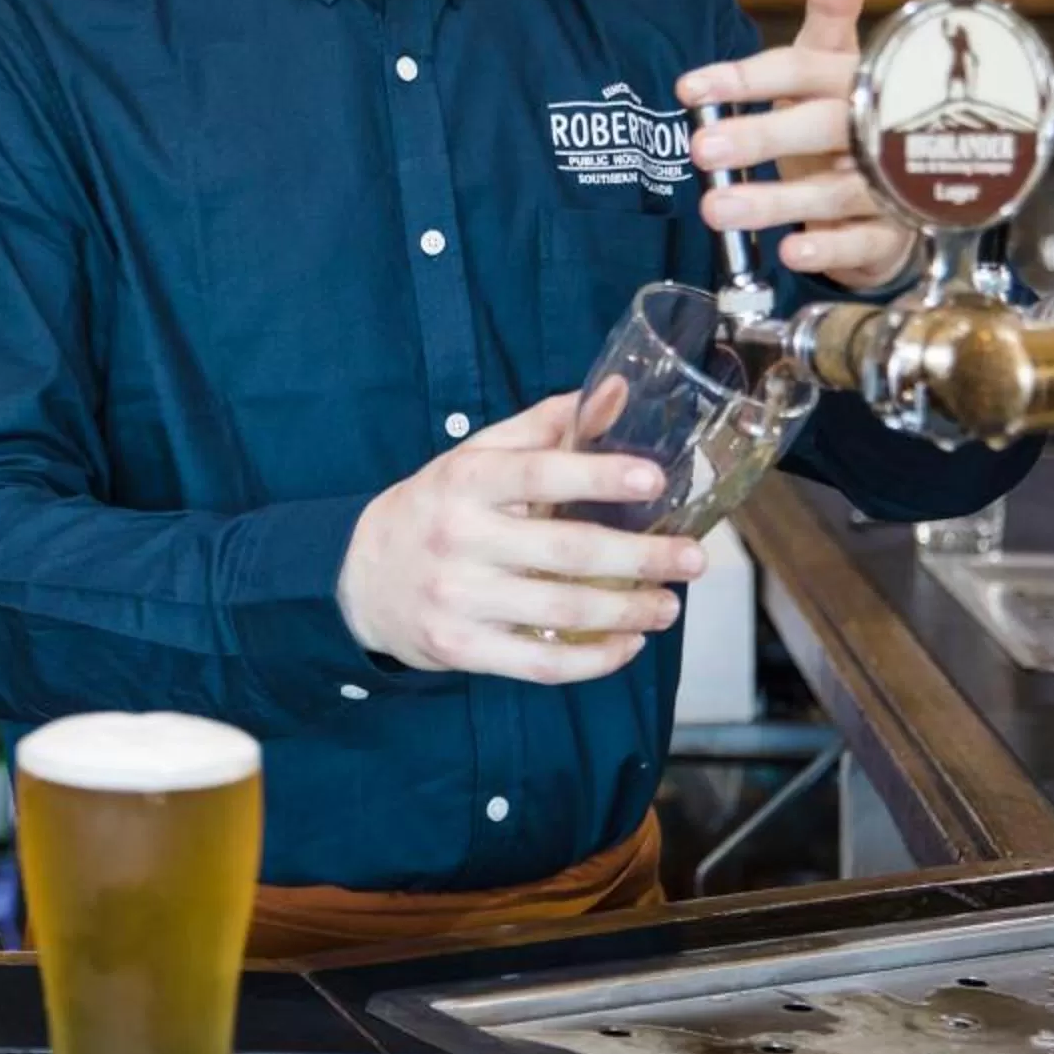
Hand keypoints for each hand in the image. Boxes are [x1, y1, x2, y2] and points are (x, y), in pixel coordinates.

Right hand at [336, 393, 710, 683]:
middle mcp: (457, 538)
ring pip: (560, 610)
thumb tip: (616, 389)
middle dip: (640, 557)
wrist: (360, 578)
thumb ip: (546, 427)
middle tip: (693, 559)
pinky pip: (539, 663)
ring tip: (669, 605)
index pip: (537, 472)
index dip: (598, 475)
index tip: (654, 480)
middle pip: (564, 550)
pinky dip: (593, 660)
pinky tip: (628, 645)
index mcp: (464, 481)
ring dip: (628, 612)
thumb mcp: (476, 458)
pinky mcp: (459, 648)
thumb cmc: (436, 508)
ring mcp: (456, 598)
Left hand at [675, 0, 919, 292]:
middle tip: (700, 148)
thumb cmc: (851, 112)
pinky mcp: (891, 234)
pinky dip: (828, 248)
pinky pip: (863, 243)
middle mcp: (875, 129)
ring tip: (715, 209)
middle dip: (761, 138)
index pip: (803, 69)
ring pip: (835, 192)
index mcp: (855, 79)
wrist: (901, 185)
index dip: (749, 77)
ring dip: (775, 201)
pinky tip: (790, 252)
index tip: (690, 87)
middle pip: (822, 127)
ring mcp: (888, 184)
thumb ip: (831, 6)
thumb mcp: (835, 58)